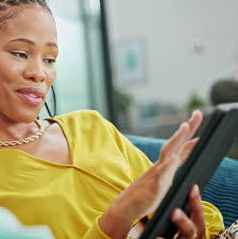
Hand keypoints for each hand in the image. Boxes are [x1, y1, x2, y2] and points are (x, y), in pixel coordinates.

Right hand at [99, 110, 202, 238]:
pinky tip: (174, 159)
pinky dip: (168, 166)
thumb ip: (171, 172)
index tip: (196, 119)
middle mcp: (160, 166)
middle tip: (197, 113)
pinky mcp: (152, 187)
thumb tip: (179, 161)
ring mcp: (155, 175)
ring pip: (167, 154)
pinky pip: (161, 176)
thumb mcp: (162, 183)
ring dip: (176, 140)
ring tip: (185, 127)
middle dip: (187, 129)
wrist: (124, 207)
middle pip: (175, 144)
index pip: (180, 147)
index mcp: (164, 166)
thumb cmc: (143, 196)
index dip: (189, 134)